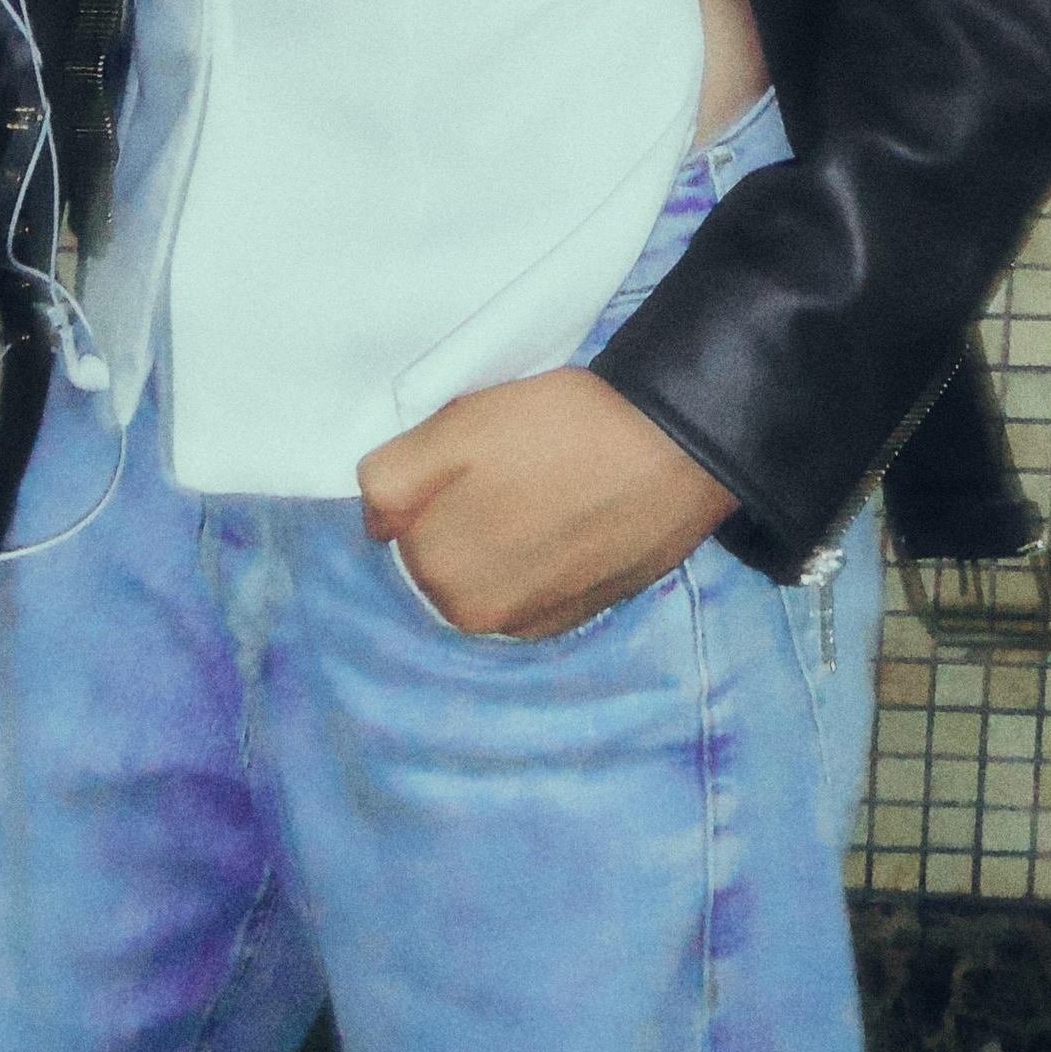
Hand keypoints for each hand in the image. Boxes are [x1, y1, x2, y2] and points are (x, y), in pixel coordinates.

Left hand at [357, 368, 736, 639]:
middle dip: (456, 511)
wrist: (675, 449)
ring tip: (541, 487)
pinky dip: (534, 557)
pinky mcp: (576, 616)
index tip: (467, 449)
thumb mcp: (457, 428)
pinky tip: (566, 517)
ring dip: (495, 536)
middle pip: (436, 552)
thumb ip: (393, 480)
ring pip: (482, 570)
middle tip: (506, 464)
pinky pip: (526, 586)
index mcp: (439, 571)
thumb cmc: (560, 428)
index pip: (395, 521)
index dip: (427, 477)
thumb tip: (376, 525)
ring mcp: (531, 623)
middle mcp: (479, 617)